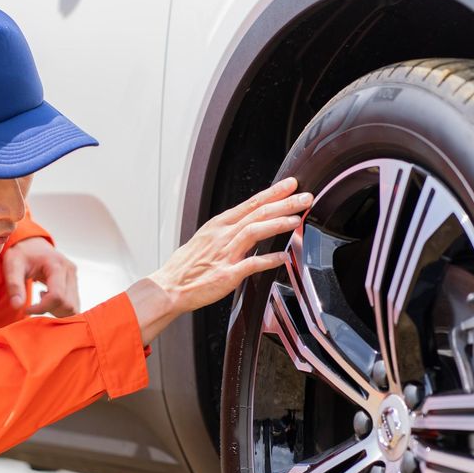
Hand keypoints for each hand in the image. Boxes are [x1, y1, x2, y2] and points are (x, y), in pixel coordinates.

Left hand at [2, 237, 79, 316]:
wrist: (31, 243)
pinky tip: (47, 297)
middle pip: (67, 304)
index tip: (26, 309)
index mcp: (56, 265)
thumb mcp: (12, 266)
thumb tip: (17, 306)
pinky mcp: (74, 282)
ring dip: (56, 311)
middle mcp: (70, 271)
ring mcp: (74, 277)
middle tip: (34, 304)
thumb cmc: (21, 253)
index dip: (41, 308)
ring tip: (41, 299)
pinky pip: (72, 304)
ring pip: (73, 307)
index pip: (56, 296)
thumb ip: (14, 285)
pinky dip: (60, 308)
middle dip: (49, 310)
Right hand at [127, 177, 312, 344]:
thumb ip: (227, 233)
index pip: (250, 203)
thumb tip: (246, 228)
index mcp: (218, 226)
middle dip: (284, 203)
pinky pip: (251, 264)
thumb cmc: (185, 267)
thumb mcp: (205, 240)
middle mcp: (222, 236)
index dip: (272, 193)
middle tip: (305, 197)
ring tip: (296, 219)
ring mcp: (225, 254)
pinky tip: (283, 257)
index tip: (290, 185)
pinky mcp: (226, 275)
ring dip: (277, 224)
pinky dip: (268, 260)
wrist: (169, 287)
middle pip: (257, 213)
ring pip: (254, 231)